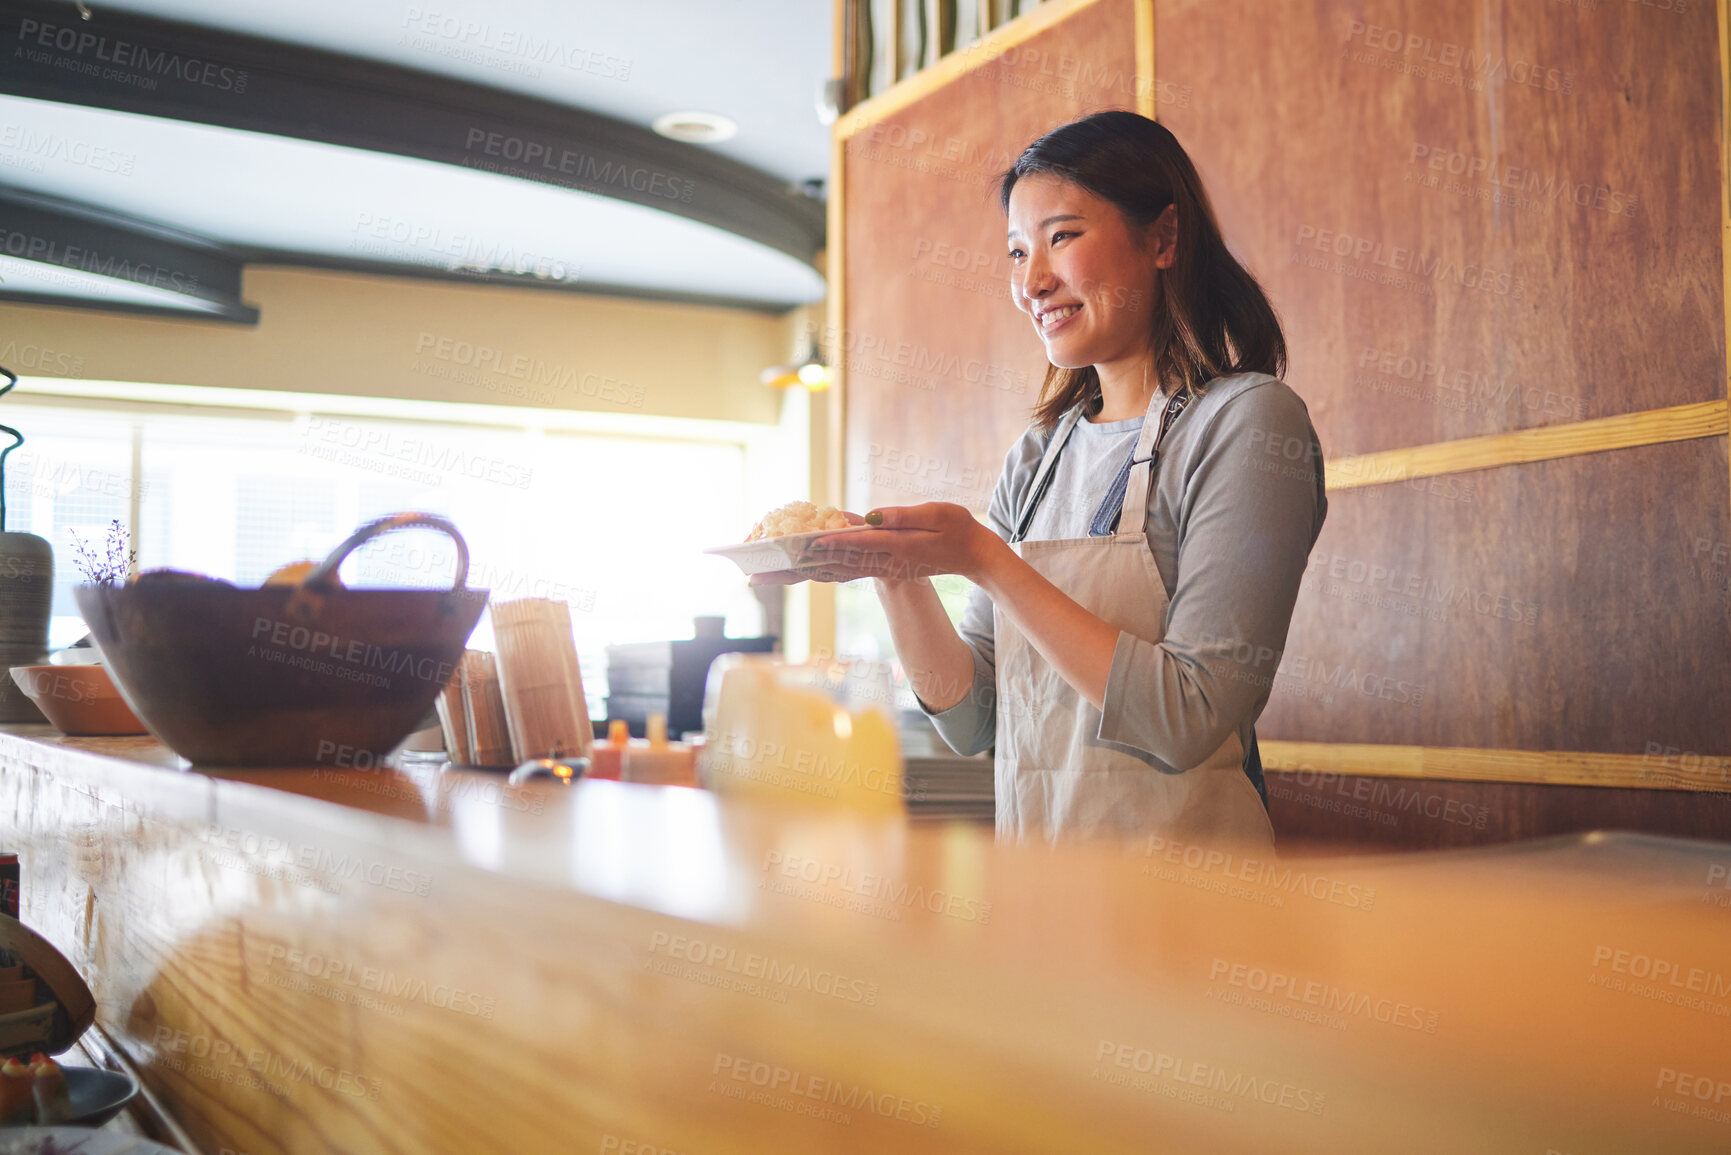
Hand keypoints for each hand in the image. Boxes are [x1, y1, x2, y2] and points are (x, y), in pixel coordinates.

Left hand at [797, 502, 1004, 584]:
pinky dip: (826, 570)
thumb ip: (904, 516)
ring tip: (777, 574)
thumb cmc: (958, 529)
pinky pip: (849, 571)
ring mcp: (885, 568)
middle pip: (840, 563)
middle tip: (775, 569)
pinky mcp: (885, 568)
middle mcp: (888, 562)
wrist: (973, 555)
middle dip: (804, 566)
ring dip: (808, 572)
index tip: (809, 543)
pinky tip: (807, 571)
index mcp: (900, 547)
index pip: (862, 544)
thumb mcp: (937, 514)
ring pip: (840, 571)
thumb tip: (871, 516)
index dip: (835, 542)